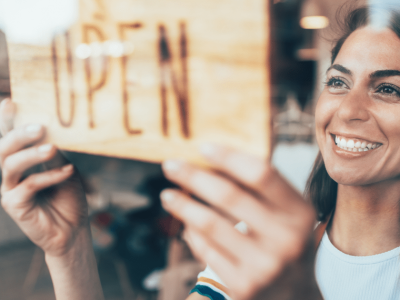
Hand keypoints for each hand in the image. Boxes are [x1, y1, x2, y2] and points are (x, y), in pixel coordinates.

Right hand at [0, 99, 87, 256]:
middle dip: (17, 134)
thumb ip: (54, 152)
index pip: (8, 137)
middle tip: (39, 126)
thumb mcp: (65, 168)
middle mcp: (10, 173)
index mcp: (20, 160)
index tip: (11, 101)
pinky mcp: (15, 205)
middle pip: (2, 148)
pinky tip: (68, 172)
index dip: (5, 120)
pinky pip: (29, 186)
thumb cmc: (68, 196)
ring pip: (10, 165)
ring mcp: (10, 189)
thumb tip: (51, 129)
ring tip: (52, 147)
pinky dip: (49, 176)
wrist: (74, 228)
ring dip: (31, 154)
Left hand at [160, 145, 320, 299]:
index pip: (262, 174)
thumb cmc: (283, 241)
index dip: (229, 157)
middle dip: (193, 177)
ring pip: (211, 225)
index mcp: (299, 212)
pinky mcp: (244, 286)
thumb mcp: (286, 213)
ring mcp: (265, 266)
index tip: (202, 147)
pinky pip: (206, 250)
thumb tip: (212, 161)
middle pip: (229, 196)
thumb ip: (259, 188)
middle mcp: (286, 239)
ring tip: (167, 195)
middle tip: (170, 166)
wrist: (294, 293)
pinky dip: (192, 233)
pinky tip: (186, 224)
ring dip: (183, 205)